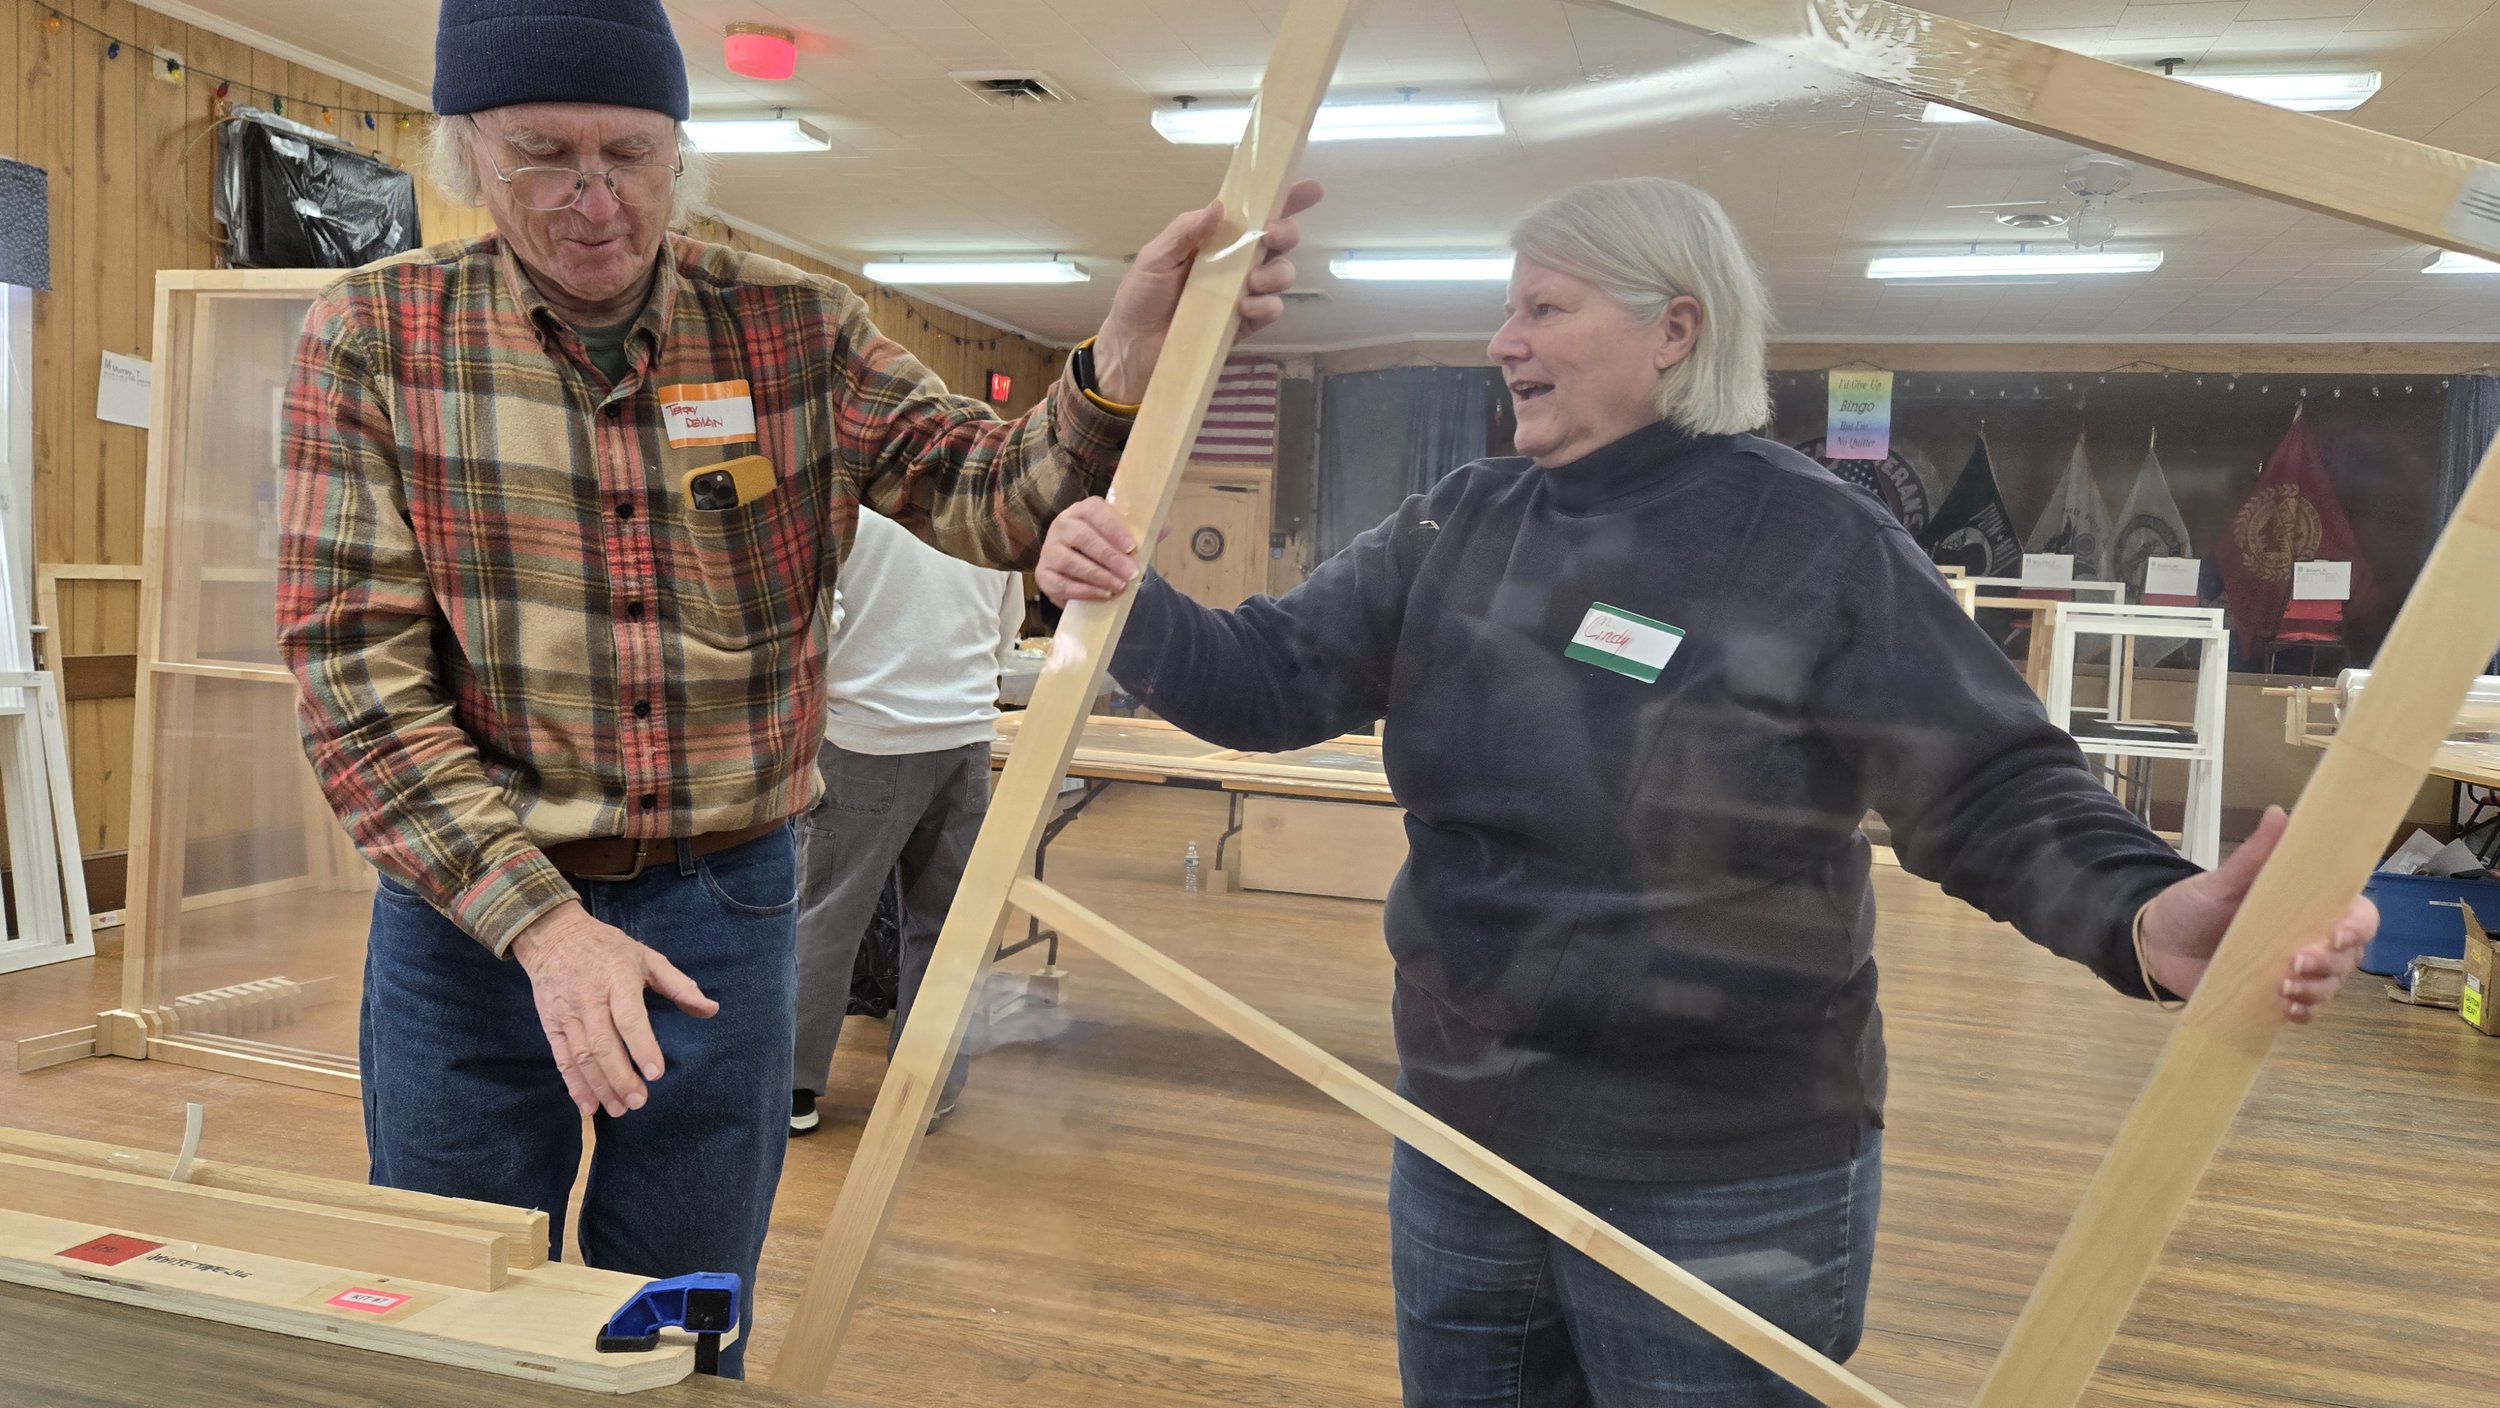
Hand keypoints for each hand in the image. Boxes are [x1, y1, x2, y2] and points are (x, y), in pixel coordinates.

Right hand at [510, 901, 718, 1116]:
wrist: (554, 936)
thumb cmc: (608, 948)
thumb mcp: (647, 957)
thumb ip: (679, 985)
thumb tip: (710, 1009)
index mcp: (617, 978)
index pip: (629, 1018)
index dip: (641, 1047)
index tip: (655, 1073)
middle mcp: (589, 998)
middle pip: (603, 1044)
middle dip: (620, 1077)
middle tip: (639, 1102)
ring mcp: (567, 1013)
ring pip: (582, 1056)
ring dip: (600, 1086)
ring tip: (619, 1109)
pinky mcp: (551, 1024)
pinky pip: (562, 1059)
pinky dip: (574, 1085)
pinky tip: (588, 1105)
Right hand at [1037, 497, 1157, 603]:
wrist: (1082, 572)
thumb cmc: (1106, 550)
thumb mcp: (1124, 538)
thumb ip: (1142, 532)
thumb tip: (1164, 529)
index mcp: (1082, 510)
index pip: (1094, 512)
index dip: (1113, 529)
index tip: (1131, 547)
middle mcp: (1061, 525)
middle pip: (1082, 537)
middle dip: (1109, 556)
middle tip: (1131, 572)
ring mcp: (1049, 550)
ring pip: (1071, 561)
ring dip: (1098, 575)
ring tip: (1120, 586)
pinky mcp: (1043, 574)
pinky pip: (1062, 583)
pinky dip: (1084, 590)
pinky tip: (1103, 594)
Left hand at [1092, 180, 1324, 404]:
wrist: (1133, 346)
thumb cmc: (1141, 296)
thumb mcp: (1155, 257)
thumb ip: (1185, 231)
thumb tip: (1219, 206)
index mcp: (1216, 240)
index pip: (1254, 214)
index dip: (1284, 200)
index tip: (1310, 190)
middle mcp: (1236, 262)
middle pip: (1278, 241)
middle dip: (1286, 233)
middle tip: (1272, 236)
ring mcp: (1243, 293)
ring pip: (1281, 274)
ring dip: (1276, 273)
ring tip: (1252, 281)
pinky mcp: (1244, 324)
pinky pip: (1271, 310)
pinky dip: (1266, 306)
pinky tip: (1246, 308)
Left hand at [2137, 807, 2375, 1022]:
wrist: (2157, 944)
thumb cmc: (2192, 906)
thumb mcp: (2220, 881)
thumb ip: (2253, 855)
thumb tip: (2279, 814)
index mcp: (2306, 904)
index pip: (2356, 914)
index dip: (2357, 926)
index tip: (2337, 934)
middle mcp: (2308, 937)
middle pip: (2349, 955)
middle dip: (2330, 963)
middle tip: (2296, 963)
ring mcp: (2294, 969)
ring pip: (2331, 984)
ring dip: (2317, 990)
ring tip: (2284, 988)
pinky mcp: (2275, 997)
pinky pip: (2307, 1009)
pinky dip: (2305, 1012)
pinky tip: (2289, 1009)